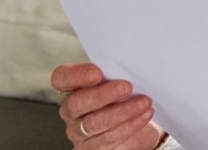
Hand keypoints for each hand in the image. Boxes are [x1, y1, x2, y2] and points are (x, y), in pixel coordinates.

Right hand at [51, 62, 165, 148]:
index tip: (97, 72)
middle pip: (77, 102)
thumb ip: (118, 73)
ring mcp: (80, 132)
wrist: (140, 126)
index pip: (62, 78)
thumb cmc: (127, 98)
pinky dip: (130, 125)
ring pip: (95, 123)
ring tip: (144, 102)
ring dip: (122, 111)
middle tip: (126, 87)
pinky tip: (144, 115)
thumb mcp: (120, 81)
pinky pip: (109, 138)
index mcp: (73, 87)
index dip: (77, 75)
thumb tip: (132, 64)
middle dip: (103, 95)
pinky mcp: (93, 148)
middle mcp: (72, 110)